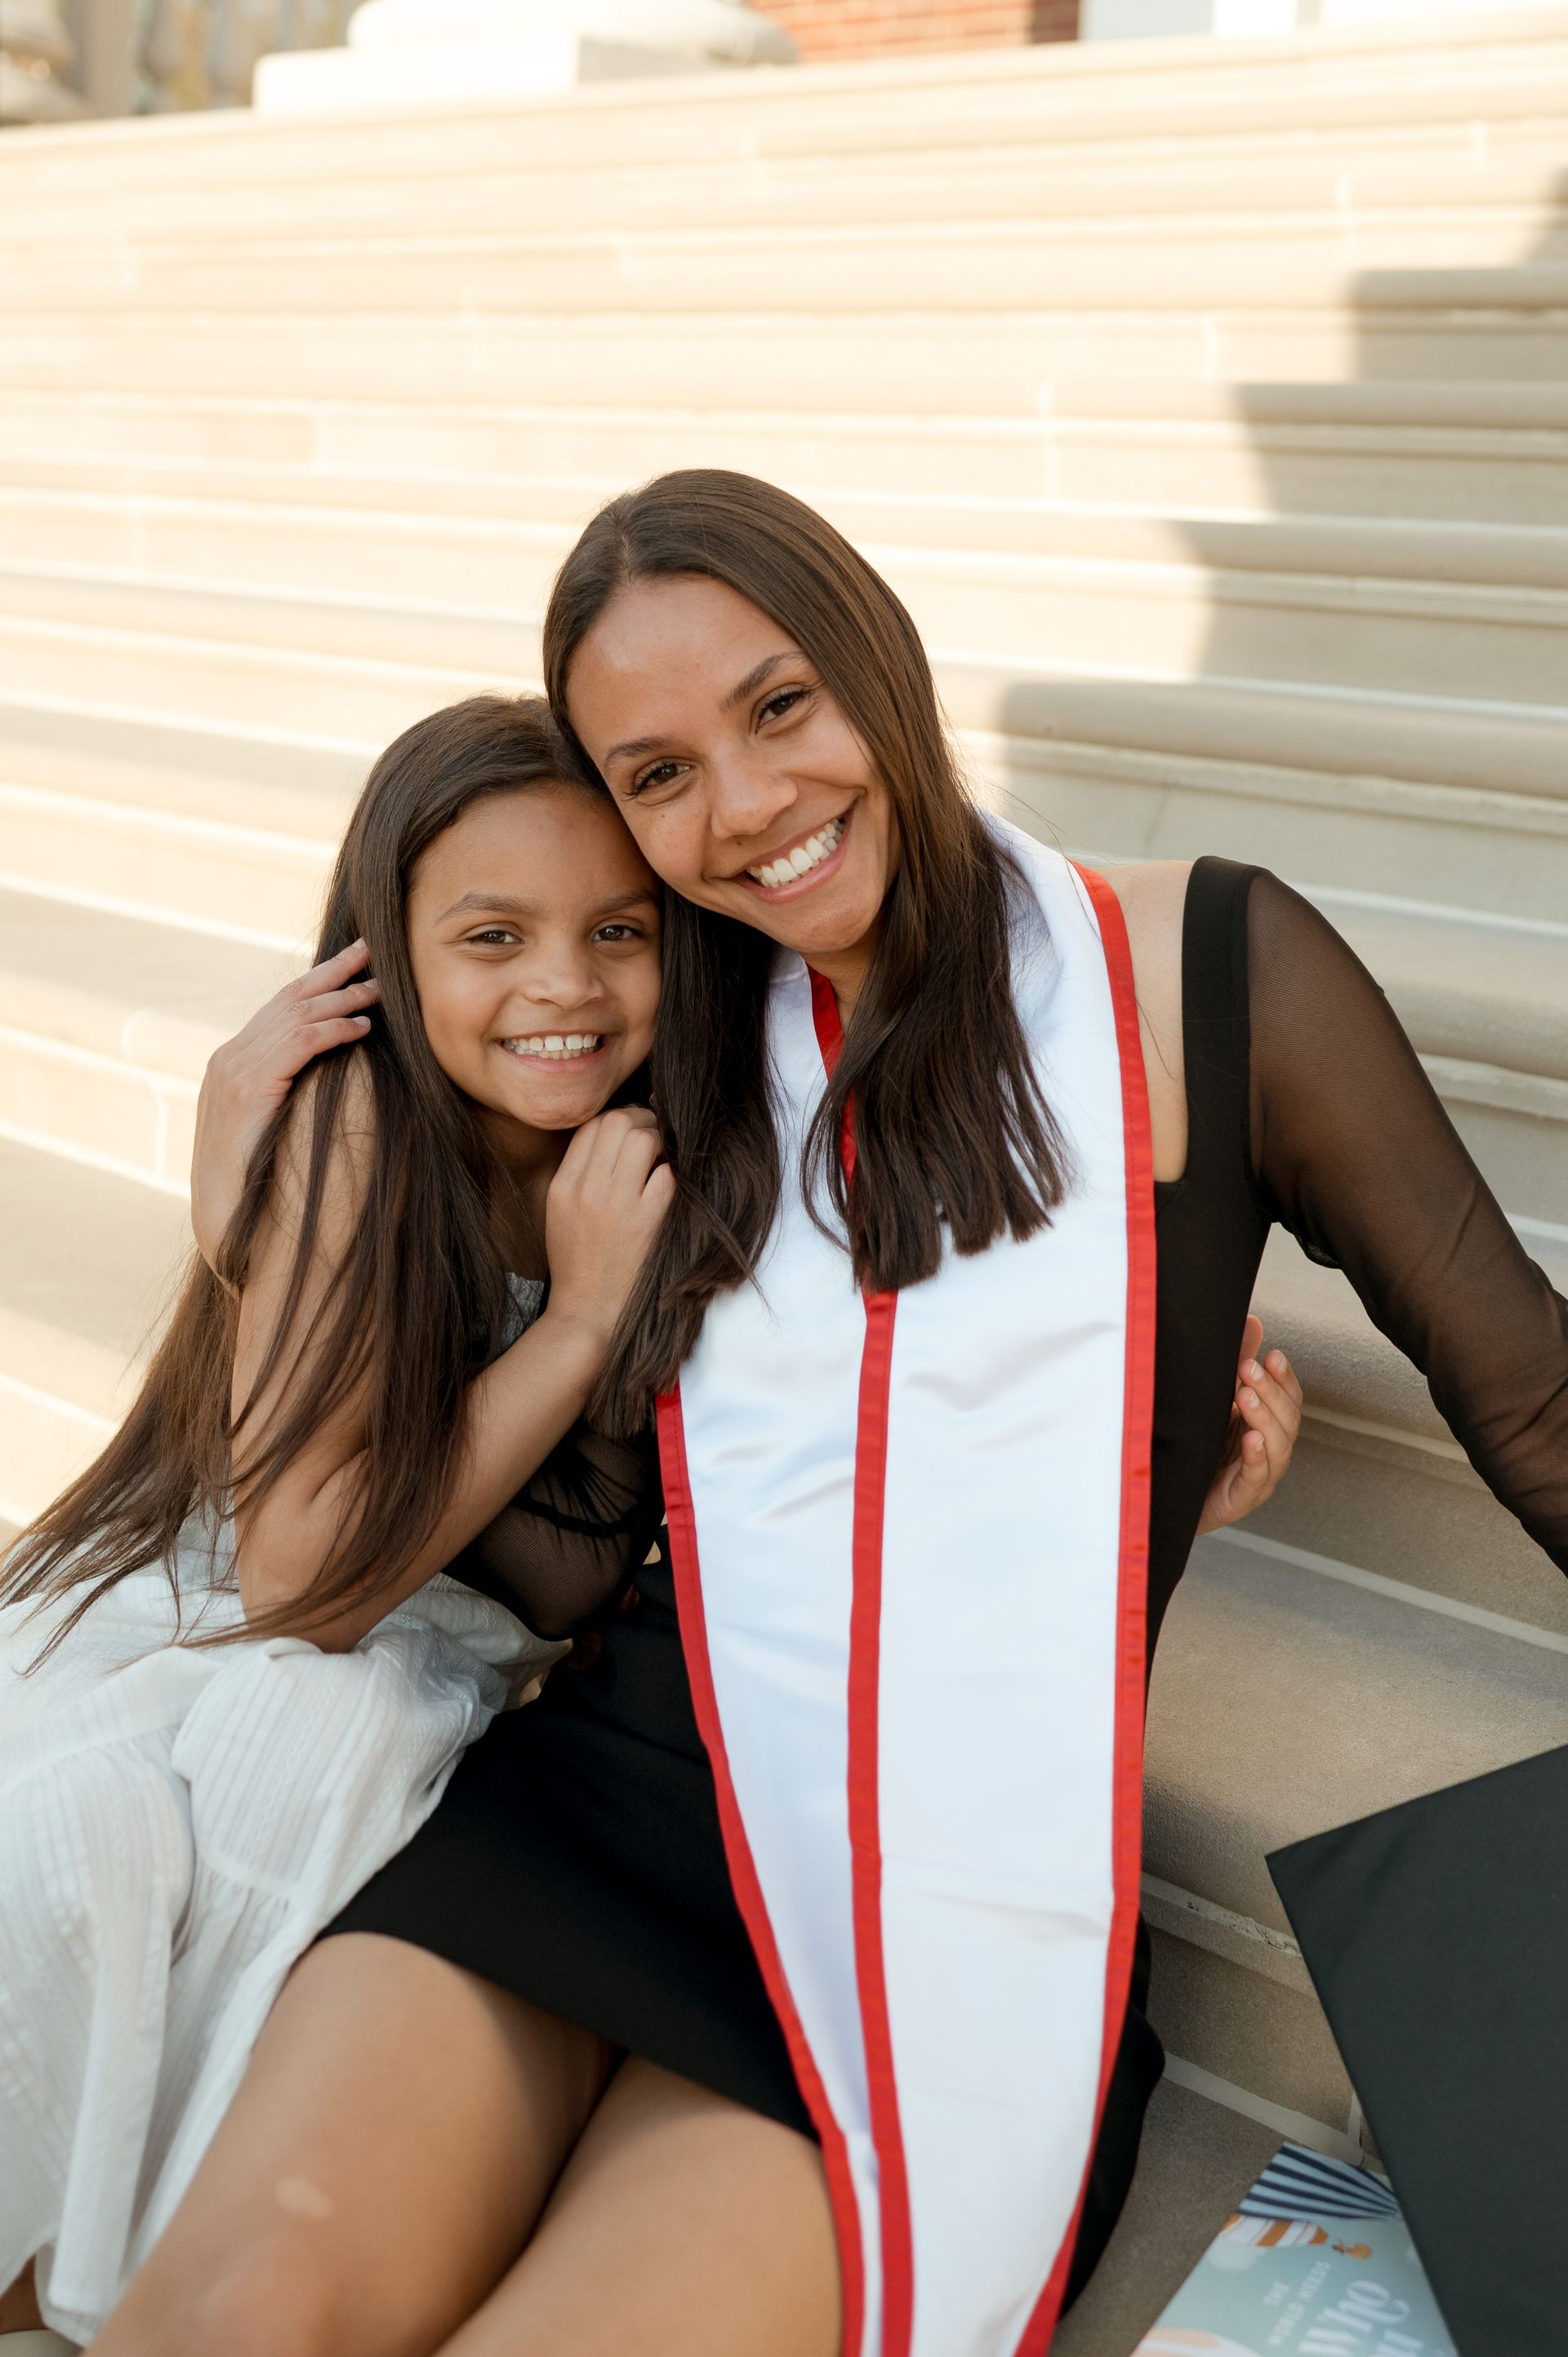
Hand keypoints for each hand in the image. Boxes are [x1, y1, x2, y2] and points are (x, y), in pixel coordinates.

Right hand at [191, 941, 380, 1267]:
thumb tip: (327, 1076)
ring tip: (379, 988)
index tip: (350, 964)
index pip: (278, 1008)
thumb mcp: (269, 1122)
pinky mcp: (248, 1087)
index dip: (315, 982)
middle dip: (331, 972)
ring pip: (296, 1017)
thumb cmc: (255, 1176)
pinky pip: (298, 1045)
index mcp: (233, 1061)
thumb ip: (287, 1091)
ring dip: (342, 998)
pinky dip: (333, 1031)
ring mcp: (234, 1070)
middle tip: (369, 950)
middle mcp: (230, 1057)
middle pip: (288, 1000)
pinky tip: (362, 1028)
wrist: (222, 1215)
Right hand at [543, 1107, 675, 1351]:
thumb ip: (580, 1173)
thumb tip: (614, 1133)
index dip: (619, 1118)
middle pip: (618, 1122)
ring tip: (664, 1161)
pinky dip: (674, 1174)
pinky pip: (667, 1175)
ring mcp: (617, 1206)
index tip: (634, 1129)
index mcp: (563, 1186)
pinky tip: (671, 1188)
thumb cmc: (578, 1263)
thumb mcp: (561, 1213)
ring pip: (644, 1139)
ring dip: (662, 1143)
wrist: (587, 1313)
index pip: (591, 1125)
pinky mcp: (646, 1223)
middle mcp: (586, 1190)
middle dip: (644, 1121)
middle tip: (657, 1138)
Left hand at [1195, 1314, 1303, 1537]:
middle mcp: (1269, 1451)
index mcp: (1267, 1427)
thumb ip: (1236, 1364)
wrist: (1167, 1499)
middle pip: (1288, 1420)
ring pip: (1278, 1448)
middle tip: (1248, 1368)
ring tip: (1246, 1396)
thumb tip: (1252, 1322)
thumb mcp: (1216, 1401)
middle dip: (1271, 1391)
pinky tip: (1251, 1439)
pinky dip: (1257, 1457)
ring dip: (1265, 1418)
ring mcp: (1258, 1477)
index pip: (1289, 1400)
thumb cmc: (1197, 1448)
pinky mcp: (1240, 1499)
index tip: (1272, 1354)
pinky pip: (1256, 1478)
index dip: (1284, 1378)